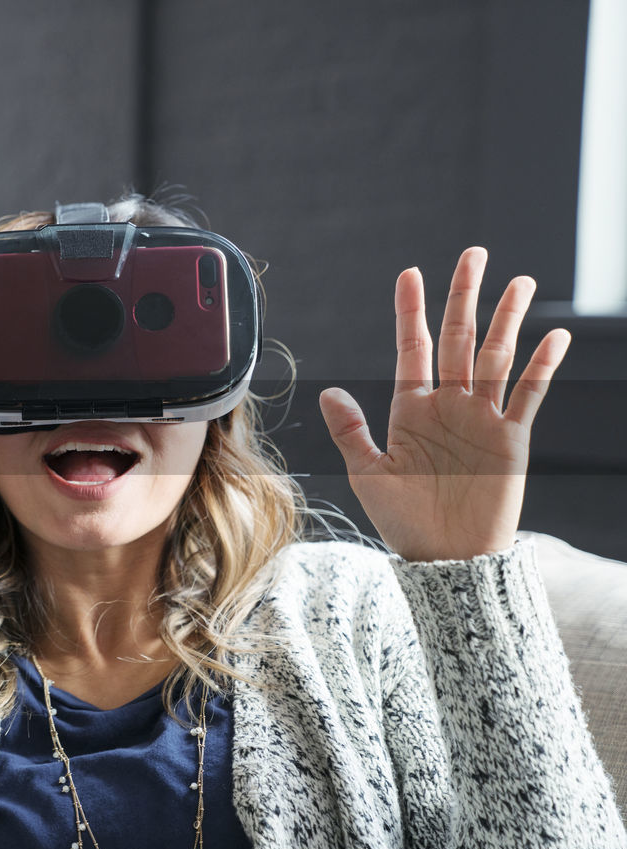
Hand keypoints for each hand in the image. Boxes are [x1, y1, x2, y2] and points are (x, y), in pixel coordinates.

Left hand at [318, 247, 569, 561]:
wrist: (446, 558)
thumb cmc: (403, 520)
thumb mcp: (368, 473)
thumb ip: (351, 431)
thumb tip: (329, 391)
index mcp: (410, 408)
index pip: (413, 347)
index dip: (412, 311)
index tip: (410, 273)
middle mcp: (448, 405)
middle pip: (458, 339)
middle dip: (464, 297)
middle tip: (473, 254)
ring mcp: (482, 418)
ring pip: (496, 356)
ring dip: (507, 319)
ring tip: (519, 282)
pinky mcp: (511, 439)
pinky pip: (527, 395)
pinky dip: (542, 365)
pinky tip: (554, 335)